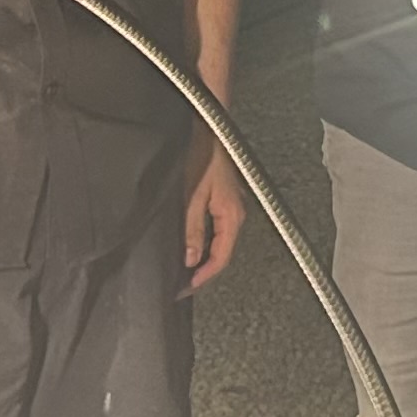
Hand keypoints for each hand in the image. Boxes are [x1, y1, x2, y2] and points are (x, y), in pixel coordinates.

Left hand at [180, 141, 248, 292]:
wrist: (209, 128)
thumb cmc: (201, 158)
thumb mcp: (191, 195)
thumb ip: (192, 229)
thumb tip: (189, 259)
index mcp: (231, 216)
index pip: (221, 257)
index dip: (204, 276)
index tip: (185, 288)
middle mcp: (235, 214)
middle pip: (222, 251)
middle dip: (202, 269)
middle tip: (180, 283)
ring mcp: (230, 206)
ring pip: (218, 241)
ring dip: (202, 256)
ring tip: (182, 268)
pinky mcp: (222, 199)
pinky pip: (215, 228)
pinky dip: (203, 240)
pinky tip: (188, 243)